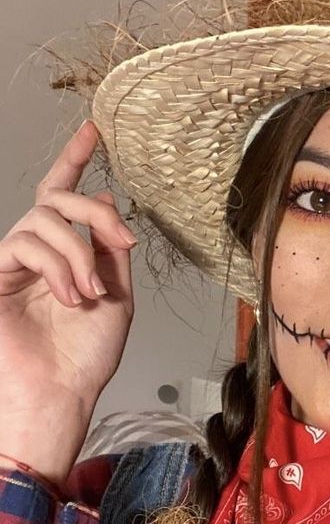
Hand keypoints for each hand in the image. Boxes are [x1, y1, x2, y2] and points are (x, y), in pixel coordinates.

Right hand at [0, 121, 136, 417]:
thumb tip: (104, 198)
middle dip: (95, 214)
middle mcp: (37, 254)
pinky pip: (25, 244)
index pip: (64, 198)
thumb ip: (109, 247)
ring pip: (43, 220)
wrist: (62, 392)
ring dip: (78, 253)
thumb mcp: (116, 294)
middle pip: (56, 199)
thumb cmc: (84, 355)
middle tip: (121, 241)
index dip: (74, 162)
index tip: (92, 132)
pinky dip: (56, 265)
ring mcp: (13, 263)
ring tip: (88, 293)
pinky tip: (69, 295)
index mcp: (66, 255)